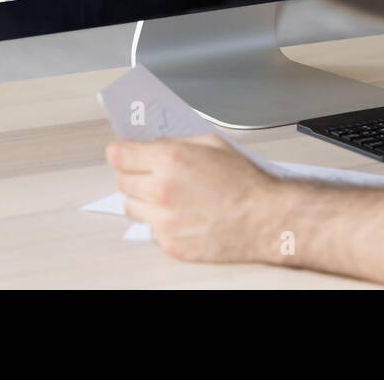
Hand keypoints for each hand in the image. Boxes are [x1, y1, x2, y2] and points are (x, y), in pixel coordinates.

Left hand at [106, 134, 279, 263]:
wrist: (265, 219)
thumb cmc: (246, 183)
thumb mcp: (214, 144)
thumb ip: (178, 142)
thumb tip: (154, 144)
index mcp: (170, 159)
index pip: (118, 154)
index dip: (120, 151)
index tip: (123, 152)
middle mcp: (160, 189)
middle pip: (121, 180)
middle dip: (133, 174)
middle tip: (150, 173)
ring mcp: (162, 219)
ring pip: (131, 207)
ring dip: (142, 200)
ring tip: (167, 196)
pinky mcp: (168, 243)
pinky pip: (150, 229)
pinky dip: (160, 222)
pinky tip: (181, 215)